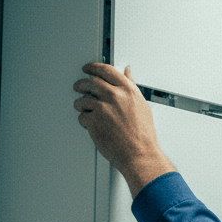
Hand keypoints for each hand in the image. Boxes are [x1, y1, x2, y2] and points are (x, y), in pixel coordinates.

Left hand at [73, 63, 175, 196]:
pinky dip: (85, 121)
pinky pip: (82, 117)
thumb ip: (131, 86)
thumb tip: (126, 73)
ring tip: (84, 110)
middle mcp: (114, 96)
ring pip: (82, 100)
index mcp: (127, 90)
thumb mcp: (141, 105)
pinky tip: (92, 126)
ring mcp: (102, 108)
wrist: (139, 154)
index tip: (87, 68)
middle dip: (81, 84)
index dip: (93, 67)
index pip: (105, 70)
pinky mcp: (93, 122)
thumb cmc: (143, 134)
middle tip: (78, 87)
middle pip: (89, 82)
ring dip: (80, 104)